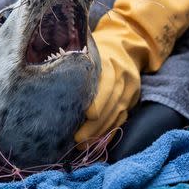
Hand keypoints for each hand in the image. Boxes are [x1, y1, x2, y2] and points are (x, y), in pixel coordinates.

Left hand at [74, 20, 142, 144]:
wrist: (126, 45)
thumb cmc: (98, 50)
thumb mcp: (88, 51)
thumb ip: (77, 67)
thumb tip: (55, 89)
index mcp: (111, 63)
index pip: (106, 87)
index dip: (97, 104)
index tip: (85, 117)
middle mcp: (124, 78)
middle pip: (111, 106)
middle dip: (95, 125)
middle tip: (77, 140)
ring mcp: (131, 90)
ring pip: (117, 115)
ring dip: (101, 132)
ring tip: (84, 144)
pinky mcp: (133, 99)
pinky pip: (122, 119)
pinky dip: (110, 130)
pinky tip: (97, 140)